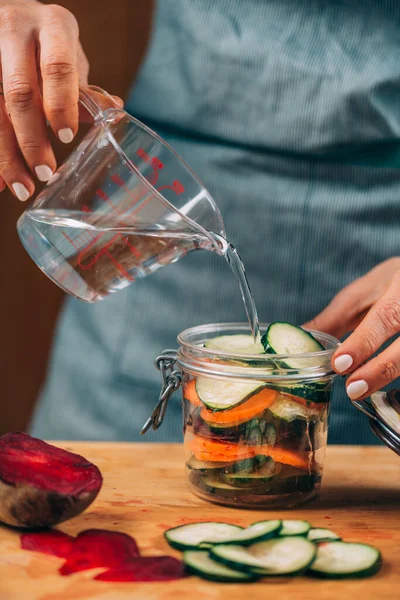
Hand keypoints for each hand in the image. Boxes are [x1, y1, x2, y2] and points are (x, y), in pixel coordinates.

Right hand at [0, 1, 121, 200]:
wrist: (11, 18)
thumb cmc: (48, 43)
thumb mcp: (69, 57)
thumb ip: (82, 89)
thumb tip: (114, 113)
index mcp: (53, 26)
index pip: (57, 67)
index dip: (61, 103)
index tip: (66, 137)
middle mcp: (16, 30)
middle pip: (20, 93)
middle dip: (31, 139)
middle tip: (45, 173)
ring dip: (6, 154)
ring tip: (22, 187)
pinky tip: (0, 180)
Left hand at [303, 257, 399, 400]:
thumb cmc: (392, 282)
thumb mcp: (364, 291)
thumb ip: (337, 317)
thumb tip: (303, 337)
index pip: (386, 316)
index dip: (364, 342)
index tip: (340, 363)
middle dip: (380, 369)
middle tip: (352, 388)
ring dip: (387, 375)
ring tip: (360, 390)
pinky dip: (394, 374)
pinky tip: (378, 385)